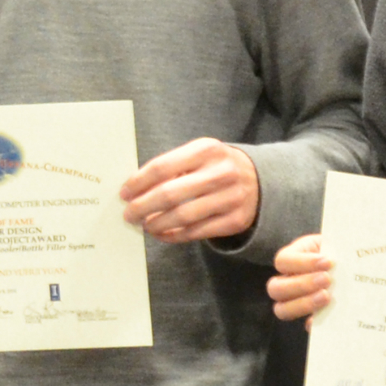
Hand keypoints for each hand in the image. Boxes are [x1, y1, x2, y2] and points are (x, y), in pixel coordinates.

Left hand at [120, 139, 259, 244]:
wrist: (262, 182)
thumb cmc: (217, 168)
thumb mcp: (200, 156)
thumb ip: (172, 167)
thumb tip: (134, 190)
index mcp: (207, 149)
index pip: (162, 167)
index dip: (138, 183)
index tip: (124, 194)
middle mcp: (221, 172)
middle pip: (170, 194)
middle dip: (142, 207)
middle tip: (129, 215)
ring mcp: (231, 198)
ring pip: (182, 216)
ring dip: (157, 224)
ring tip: (145, 225)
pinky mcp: (235, 220)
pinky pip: (196, 232)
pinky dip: (174, 236)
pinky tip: (162, 234)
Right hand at [268, 233, 334, 323]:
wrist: (353, 266)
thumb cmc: (342, 251)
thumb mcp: (336, 245)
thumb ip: (335, 250)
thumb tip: (340, 258)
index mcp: (292, 257)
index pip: (283, 260)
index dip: (301, 262)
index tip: (327, 261)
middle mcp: (287, 281)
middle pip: (275, 288)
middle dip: (301, 284)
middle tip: (327, 280)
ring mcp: (295, 301)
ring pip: (282, 309)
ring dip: (304, 304)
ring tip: (327, 297)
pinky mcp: (311, 317)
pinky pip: (305, 325)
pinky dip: (314, 323)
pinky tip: (329, 317)